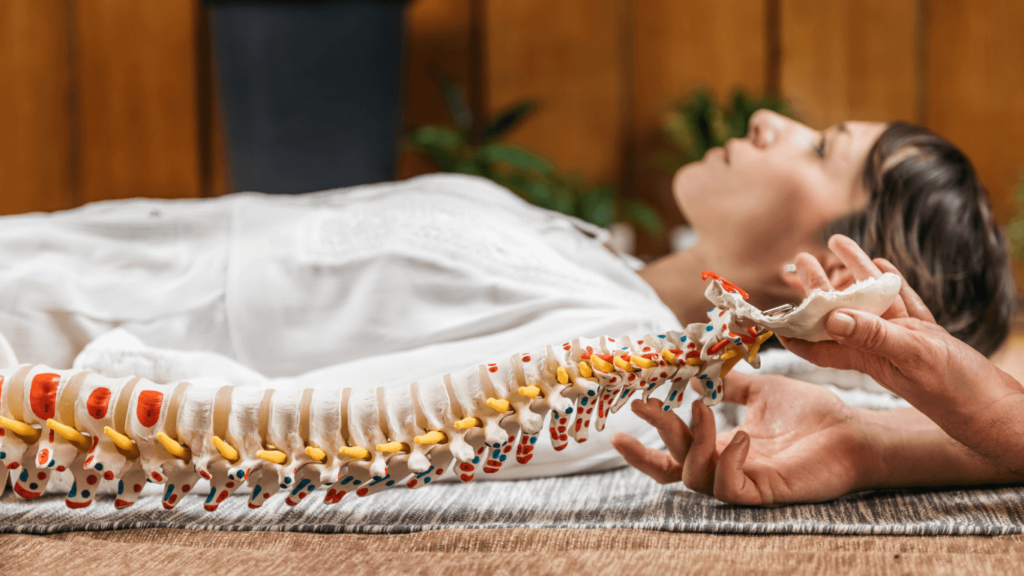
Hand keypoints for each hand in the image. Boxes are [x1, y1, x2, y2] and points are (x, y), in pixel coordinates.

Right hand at [610, 372, 881, 505]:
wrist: (853, 429)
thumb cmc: (811, 414)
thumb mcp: (760, 390)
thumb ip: (728, 383)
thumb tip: (696, 367)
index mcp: (720, 448)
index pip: (673, 455)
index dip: (645, 445)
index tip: (626, 416)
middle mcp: (726, 468)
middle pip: (674, 467)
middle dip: (656, 436)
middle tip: (645, 406)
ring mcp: (744, 482)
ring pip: (696, 477)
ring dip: (693, 439)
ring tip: (703, 407)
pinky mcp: (766, 492)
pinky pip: (730, 488)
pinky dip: (727, 461)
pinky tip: (741, 436)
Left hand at [782, 235, 1023, 471]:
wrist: (996, 410)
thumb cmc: (955, 389)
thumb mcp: (911, 356)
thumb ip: (874, 336)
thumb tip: (831, 316)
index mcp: (866, 357)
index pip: (818, 343)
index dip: (793, 330)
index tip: (771, 313)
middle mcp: (879, 348)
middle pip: (839, 312)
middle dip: (818, 287)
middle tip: (800, 258)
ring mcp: (904, 340)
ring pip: (872, 300)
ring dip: (855, 273)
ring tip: (837, 242)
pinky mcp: (928, 336)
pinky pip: (903, 304)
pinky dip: (892, 283)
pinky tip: (883, 263)